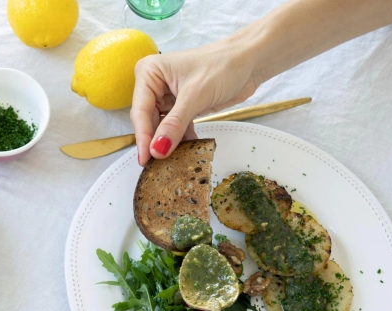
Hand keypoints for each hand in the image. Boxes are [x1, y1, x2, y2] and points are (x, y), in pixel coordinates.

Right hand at [130, 38, 258, 165]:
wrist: (251, 60)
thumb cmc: (223, 65)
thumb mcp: (196, 96)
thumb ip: (174, 125)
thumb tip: (156, 151)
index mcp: (149, 73)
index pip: (140, 111)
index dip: (143, 136)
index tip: (146, 159)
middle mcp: (154, 84)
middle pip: (148, 121)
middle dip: (154, 142)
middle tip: (155, 167)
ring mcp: (167, 96)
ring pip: (161, 127)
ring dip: (168, 143)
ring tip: (171, 164)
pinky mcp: (181, 106)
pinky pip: (175, 128)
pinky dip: (181, 139)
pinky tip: (187, 153)